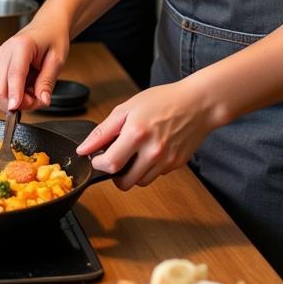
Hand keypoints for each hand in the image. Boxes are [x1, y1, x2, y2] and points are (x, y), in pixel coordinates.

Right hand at [0, 14, 69, 111]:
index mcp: (21, 46)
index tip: (15, 108)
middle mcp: (3, 52)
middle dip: (17, 104)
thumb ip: (48, 81)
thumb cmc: (52, 37)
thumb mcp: (57, 60)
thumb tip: (42, 101)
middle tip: (36, 101)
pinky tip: (23, 90)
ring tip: (31, 94)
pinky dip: (9, 96)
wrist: (46, 25)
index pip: (14, 74)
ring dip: (13, 102)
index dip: (14, 94)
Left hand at [75, 79, 217, 189]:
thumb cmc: (163, 101)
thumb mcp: (127, 108)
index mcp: (136, 133)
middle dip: (113, 174)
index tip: (97, 158)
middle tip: (114, 158)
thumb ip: (103, 131)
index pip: (110, 165)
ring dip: (132, 173)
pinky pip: (156, 175)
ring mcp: (166, 160)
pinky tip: (151, 150)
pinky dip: (148, 168)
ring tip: (134, 153)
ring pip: (140, 182)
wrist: (198, 104)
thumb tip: (84, 148)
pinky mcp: (176, 165)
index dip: (98, 164)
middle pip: (124, 182)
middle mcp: (152, 151)